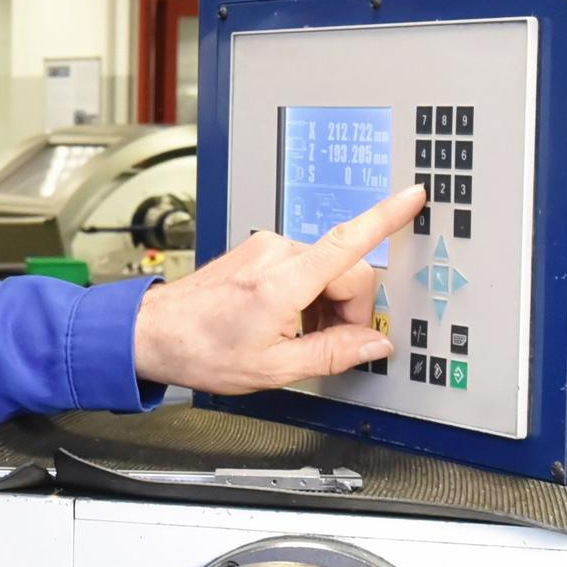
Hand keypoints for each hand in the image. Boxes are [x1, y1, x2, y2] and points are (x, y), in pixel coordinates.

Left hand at [127, 186, 416, 394]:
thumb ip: (332, 354)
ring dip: (326, 305)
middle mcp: (278, 253)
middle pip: (346, 271)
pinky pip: (303, 268)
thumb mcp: (275, 368)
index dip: (386, 218)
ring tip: (299, 338)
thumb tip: (373, 345)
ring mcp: (266, 248)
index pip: (349, 241)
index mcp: (285, 280)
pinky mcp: (258, 251)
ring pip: (325, 271)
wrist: (155, 332)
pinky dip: (307, 296)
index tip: (412, 197)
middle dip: (350, 309)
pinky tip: (287, 323)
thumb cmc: (201, 349)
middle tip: (332, 344)